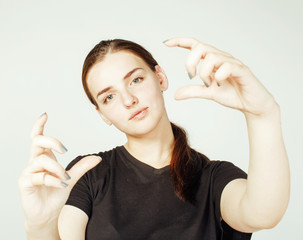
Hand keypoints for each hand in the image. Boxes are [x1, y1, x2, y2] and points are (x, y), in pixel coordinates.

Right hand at [18, 113, 100, 228]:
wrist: (48, 214)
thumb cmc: (56, 194)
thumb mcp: (72, 178)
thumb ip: (82, 167)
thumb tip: (98, 157)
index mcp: (44, 158)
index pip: (38, 138)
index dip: (39, 126)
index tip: (45, 114)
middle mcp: (34, 162)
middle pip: (37, 141)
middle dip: (52, 141)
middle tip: (65, 150)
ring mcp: (28, 172)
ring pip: (41, 160)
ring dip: (56, 168)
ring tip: (65, 178)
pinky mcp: (25, 183)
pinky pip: (38, 176)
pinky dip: (52, 180)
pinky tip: (61, 184)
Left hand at [164, 37, 276, 117]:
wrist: (252, 105)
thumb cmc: (232, 94)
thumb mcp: (208, 93)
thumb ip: (193, 91)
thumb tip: (175, 95)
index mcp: (212, 61)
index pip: (195, 45)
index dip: (181, 41)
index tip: (167, 43)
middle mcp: (221, 58)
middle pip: (200, 47)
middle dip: (191, 62)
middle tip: (191, 76)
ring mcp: (232, 62)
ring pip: (212, 57)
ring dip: (205, 72)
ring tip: (209, 84)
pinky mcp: (242, 70)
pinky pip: (227, 66)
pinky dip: (219, 75)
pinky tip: (219, 83)